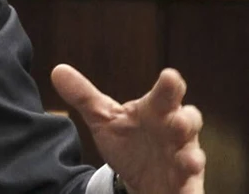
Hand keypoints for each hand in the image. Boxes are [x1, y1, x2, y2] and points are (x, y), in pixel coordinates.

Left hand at [51, 65, 204, 193]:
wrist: (141, 177)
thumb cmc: (129, 140)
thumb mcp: (104, 119)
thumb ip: (84, 96)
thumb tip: (57, 70)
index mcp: (156, 112)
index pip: (164, 96)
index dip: (169, 86)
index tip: (170, 76)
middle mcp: (175, 133)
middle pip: (186, 122)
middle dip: (185, 120)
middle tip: (178, 119)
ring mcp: (182, 160)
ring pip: (193, 156)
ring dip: (192, 158)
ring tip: (189, 161)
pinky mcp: (184, 186)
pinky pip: (190, 190)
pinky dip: (189, 193)